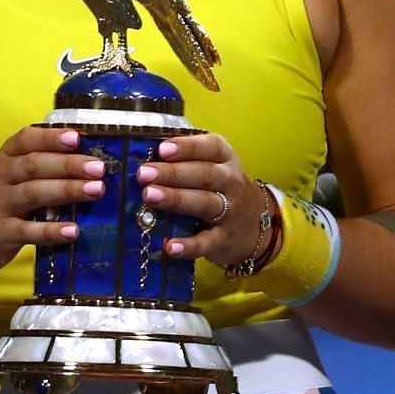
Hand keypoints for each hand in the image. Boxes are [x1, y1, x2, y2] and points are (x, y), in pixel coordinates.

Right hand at [0, 126, 104, 276]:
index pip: (26, 140)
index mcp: (5, 158)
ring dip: (66, 190)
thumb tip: (88, 160)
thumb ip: (40, 166)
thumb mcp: (10, 176)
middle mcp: (1, 177)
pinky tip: (73, 231)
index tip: (77, 137)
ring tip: (96, 190)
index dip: (51, 137)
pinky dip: (51, 231)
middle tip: (98, 167)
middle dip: (68, 164)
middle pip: (34, 165)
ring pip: (33, 193)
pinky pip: (27, 231)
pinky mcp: (1, 233)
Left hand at [136, 134, 268, 265]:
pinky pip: (206, 242)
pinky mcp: (223, 239)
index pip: (211, 147)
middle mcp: (230, 182)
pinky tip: (169, 246)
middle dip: (172, 173)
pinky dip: (188, 246)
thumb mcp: (212, 165)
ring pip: (203, 203)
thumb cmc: (219, 187)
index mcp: (225, 158)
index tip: (162, 149)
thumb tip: (142, 152)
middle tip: (143, 174)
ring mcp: (229, 212)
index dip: (187, 147)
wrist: (252, 223)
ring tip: (149, 196)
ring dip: (175, 199)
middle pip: (203, 175)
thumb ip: (185, 158)